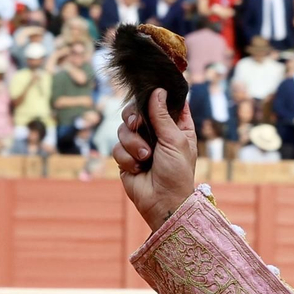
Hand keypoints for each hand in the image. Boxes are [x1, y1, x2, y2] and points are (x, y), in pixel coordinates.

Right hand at [112, 88, 197, 230]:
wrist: (163, 201)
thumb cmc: (177, 173)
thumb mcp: (174, 140)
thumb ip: (162, 116)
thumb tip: (157, 91)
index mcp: (175, 127)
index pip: (163, 102)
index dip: (155, 96)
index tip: (149, 92)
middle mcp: (157, 133)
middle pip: (136, 111)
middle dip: (134, 117)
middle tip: (138, 124)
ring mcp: (140, 145)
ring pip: (124, 129)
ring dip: (133, 143)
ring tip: (145, 157)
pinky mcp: (126, 157)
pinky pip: (117, 147)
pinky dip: (126, 157)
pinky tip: (138, 168)